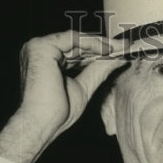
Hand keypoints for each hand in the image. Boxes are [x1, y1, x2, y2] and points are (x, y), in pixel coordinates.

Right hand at [0, 32, 127, 162]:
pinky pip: (73, 39)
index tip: (120, 52)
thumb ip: (97, 71)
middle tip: (126, 47)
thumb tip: (118, 59)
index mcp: (45, 61)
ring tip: (122, 47)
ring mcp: (37, 47)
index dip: (99, 52)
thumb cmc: (57, 114)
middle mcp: (39, 51)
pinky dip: (92, 43)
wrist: (42, 124)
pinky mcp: (41, 47)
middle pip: (77, 44)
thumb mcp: (84, 88)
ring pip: (76, 39)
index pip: (75, 52)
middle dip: (103, 46)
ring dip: (101, 44)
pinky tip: (109, 49)